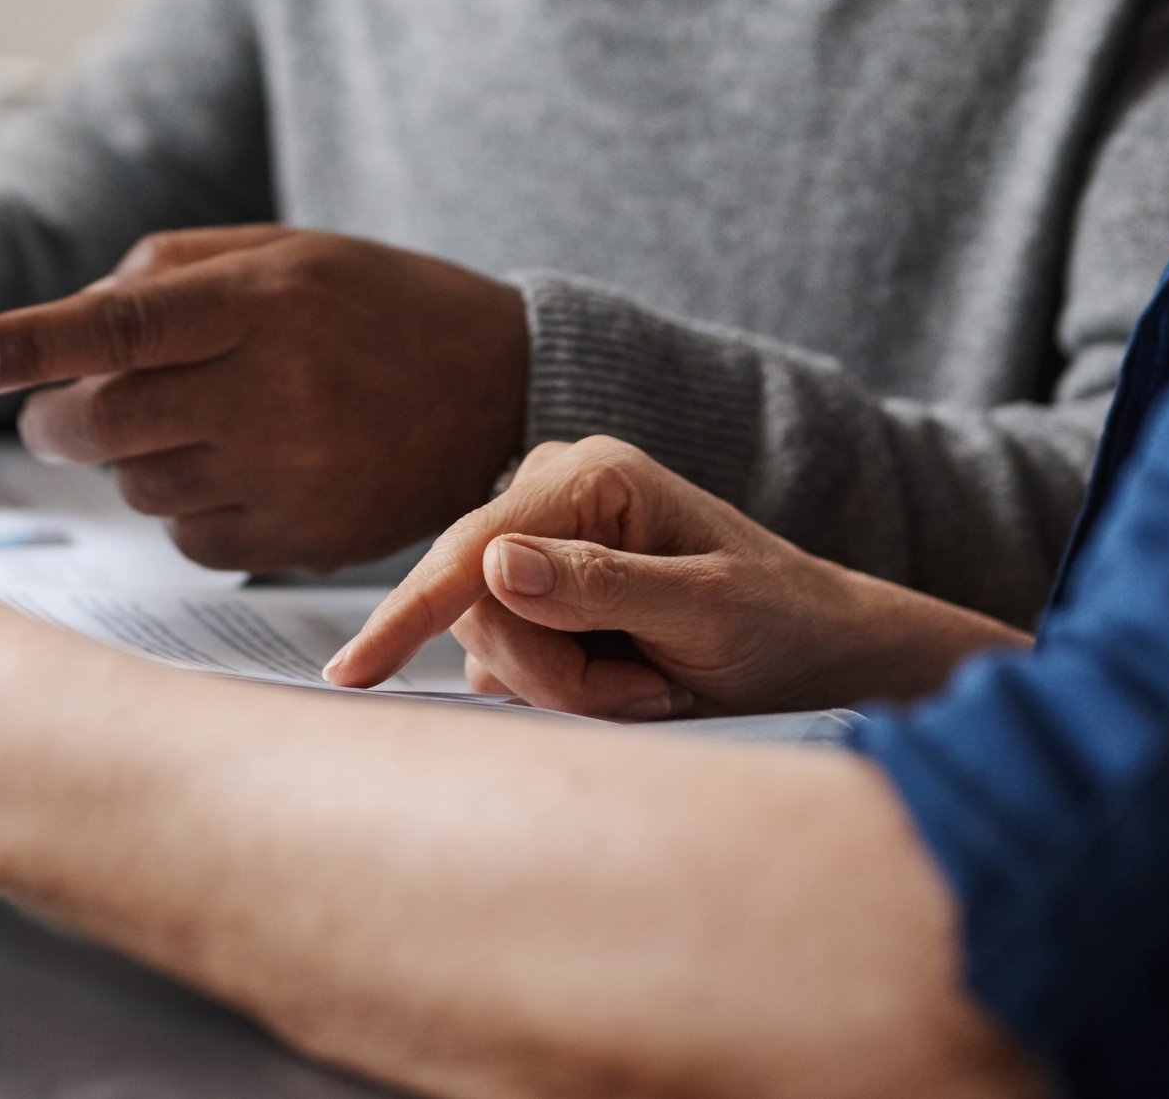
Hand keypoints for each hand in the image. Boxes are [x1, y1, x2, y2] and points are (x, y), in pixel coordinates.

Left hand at [0, 226, 527, 573]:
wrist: (499, 389)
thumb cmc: (370, 305)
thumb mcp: (279, 251)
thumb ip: (161, 276)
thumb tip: (62, 329)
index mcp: (262, 302)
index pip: (119, 328)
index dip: (26, 344)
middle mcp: (273, 393)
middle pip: (101, 424)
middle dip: (55, 415)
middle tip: (64, 404)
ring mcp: (289, 478)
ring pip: (136, 486)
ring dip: (133, 457)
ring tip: (208, 419)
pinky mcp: (299, 545)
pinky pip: (187, 538)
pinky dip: (186, 504)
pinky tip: (244, 466)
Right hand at [323, 436, 1027, 718]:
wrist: (818, 644)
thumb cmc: (777, 621)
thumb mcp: (704, 610)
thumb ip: (601, 585)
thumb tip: (494, 563)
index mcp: (588, 473)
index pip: (472, 549)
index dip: (409, 613)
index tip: (349, 676)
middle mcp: (549, 492)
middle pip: (478, 607)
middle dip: (553, 673)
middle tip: (647, 695)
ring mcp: (538, 542)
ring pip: (486, 641)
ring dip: (563, 687)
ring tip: (650, 686)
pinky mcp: (536, 591)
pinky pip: (502, 657)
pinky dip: (560, 689)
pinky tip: (626, 682)